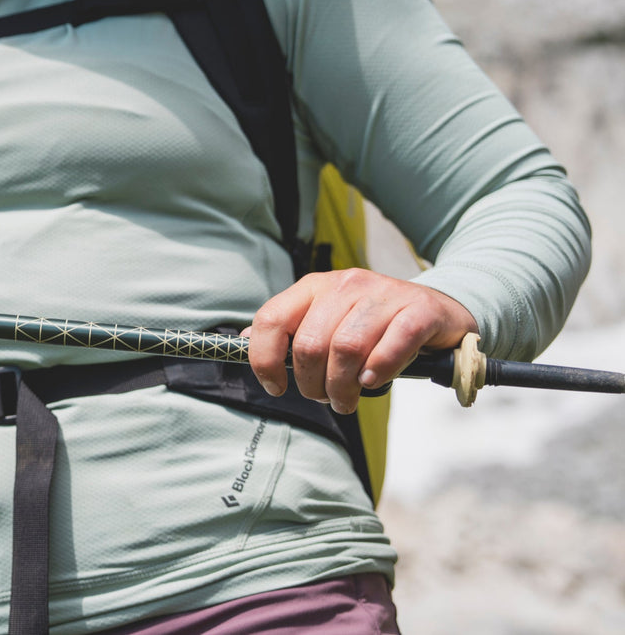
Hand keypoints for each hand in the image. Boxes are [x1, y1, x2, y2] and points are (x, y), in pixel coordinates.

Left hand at [245, 268, 477, 413]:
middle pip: (310, 344)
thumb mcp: (328, 320)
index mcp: (314, 286)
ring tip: (348, 399)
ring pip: (347, 348)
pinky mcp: (419, 310)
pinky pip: (391, 344)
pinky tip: (373, 381)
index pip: (271, 319)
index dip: (265, 359)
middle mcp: (345, 284)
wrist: (440, 310)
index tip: (275, 386)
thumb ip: (290, 330)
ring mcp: (383, 294)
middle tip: (327, 398)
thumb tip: (243, 340)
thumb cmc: (375, 326)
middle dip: (313, 384)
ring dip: (343, 386)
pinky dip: (379, 370)